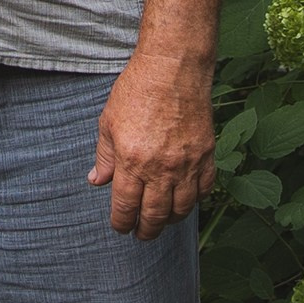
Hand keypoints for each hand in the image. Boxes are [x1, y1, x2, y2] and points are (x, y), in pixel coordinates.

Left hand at [89, 46, 215, 238]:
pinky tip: (186, 200)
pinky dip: (195, 200)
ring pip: (181, 208)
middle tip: (141, 234)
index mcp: (132, 161)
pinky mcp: (206, 154)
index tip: (120, 228)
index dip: (122, 223)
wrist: (173, 69)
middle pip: (154, 215)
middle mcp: (161, 168)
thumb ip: (105, 157)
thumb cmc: (137, 90)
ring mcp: (187, 163)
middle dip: (146, 230)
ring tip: (162, 221)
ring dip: (170, 220)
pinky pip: (204, 189)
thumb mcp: (108, 122)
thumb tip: (97, 181)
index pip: (126, 207)